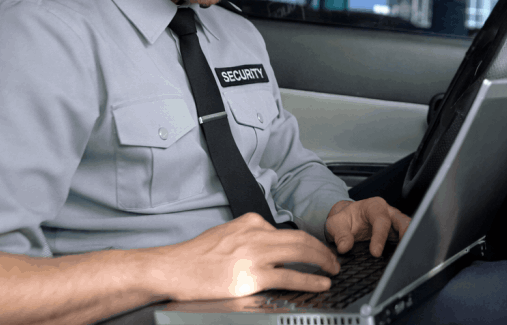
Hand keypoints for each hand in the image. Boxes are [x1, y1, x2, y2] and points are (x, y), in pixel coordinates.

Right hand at [147, 212, 339, 300]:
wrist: (172, 268)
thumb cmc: (194, 257)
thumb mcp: (226, 235)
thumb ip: (249, 237)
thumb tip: (269, 248)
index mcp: (250, 222)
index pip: (286, 231)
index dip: (307, 242)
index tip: (316, 249)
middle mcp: (256, 234)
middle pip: (300, 238)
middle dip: (322, 249)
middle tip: (334, 259)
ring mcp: (255, 254)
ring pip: (301, 252)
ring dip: (322, 261)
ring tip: (333, 269)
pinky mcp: (252, 276)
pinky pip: (290, 276)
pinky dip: (310, 279)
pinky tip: (321, 283)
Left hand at [324, 197, 410, 256]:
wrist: (348, 220)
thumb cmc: (344, 220)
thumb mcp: (336, 224)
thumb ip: (340, 235)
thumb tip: (345, 247)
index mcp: (374, 206)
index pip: (381, 220)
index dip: (380, 237)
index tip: (375, 253)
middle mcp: (388, 213)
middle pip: (403, 222)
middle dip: (406, 236)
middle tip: (403, 254)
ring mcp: (395, 224)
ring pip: (409, 231)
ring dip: (408, 244)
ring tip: (406, 260)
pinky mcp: (397, 235)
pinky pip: (405, 241)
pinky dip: (405, 250)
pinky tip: (403, 261)